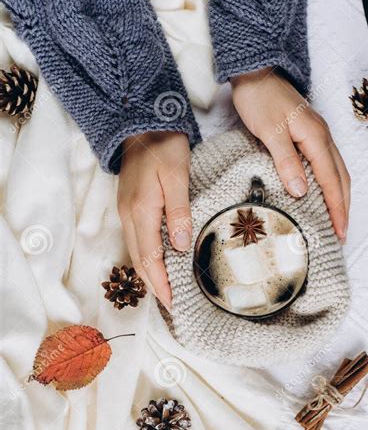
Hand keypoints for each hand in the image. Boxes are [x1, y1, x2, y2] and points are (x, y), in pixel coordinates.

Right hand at [117, 131, 190, 309]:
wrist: (142, 124)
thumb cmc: (164, 146)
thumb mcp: (177, 176)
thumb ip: (179, 211)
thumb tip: (179, 246)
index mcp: (141, 210)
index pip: (150, 257)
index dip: (160, 282)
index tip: (172, 302)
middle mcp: (128, 215)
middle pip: (139, 260)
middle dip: (153, 285)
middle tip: (170, 305)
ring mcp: (125, 211)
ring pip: (135, 252)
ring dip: (148, 274)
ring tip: (164, 291)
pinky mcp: (128, 207)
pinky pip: (136, 241)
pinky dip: (145, 258)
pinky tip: (157, 264)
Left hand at [231, 68, 349, 241]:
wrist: (255, 73)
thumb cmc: (260, 100)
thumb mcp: (270, 131)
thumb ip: (286, 161)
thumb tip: (301, 191)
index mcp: (316, 137)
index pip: (331, 181)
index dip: (337, 208)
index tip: (340, 232)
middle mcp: (322, 137)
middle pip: (341, 178)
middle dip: (344, 207)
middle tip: (342, 234)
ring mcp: (317, 135)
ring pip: (336, 171)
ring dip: (339, 197)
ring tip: (337, 220)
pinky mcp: (309, 135)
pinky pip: (327, 165)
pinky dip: (330, 184)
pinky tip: (323, 195)